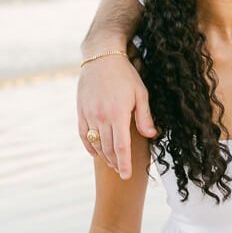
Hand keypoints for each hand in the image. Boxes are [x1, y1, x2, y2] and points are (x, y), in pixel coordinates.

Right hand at [77, 53, 155, 178]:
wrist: (101, 57)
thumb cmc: (125, 74)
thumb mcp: (141, 93)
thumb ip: (144, 117)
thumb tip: (150, 135)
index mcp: (118, 114)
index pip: (121, 147)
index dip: (124, 163)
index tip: (126, 176)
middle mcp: (101, 117)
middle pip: (108, 148)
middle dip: (115, 163)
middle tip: (121, 172)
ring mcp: (89, 114)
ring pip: (95, 143)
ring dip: (103, 156)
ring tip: (112, 163)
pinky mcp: (81, 111)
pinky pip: (83, 134)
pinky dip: (89, 146)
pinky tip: (96, 152)